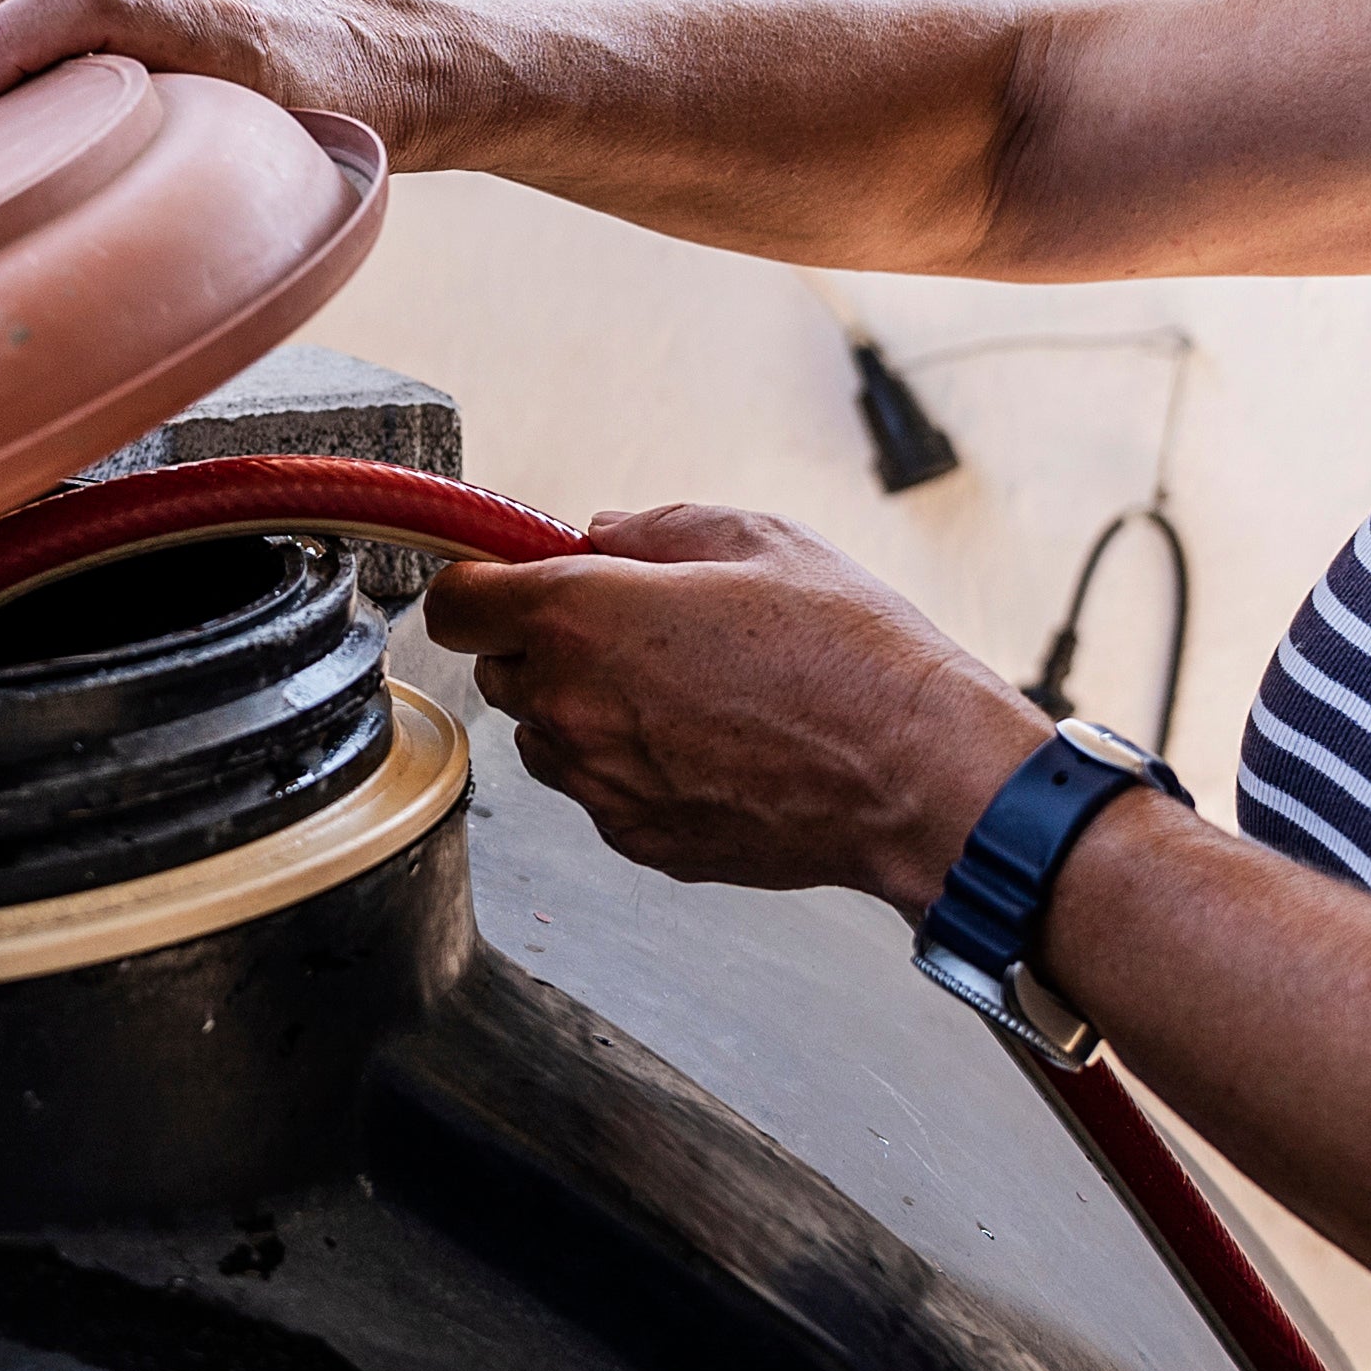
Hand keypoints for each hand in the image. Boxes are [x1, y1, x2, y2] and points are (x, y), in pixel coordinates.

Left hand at [418, 503, 1044, 910]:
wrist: (915, 771)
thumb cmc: (848, 653)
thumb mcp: (756, 538)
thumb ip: (653, 530)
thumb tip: (600, 536)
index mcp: (582, 617)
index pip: (456, 604)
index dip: (482, 584)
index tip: (512, 578)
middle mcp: (572, 706)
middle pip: (501, 671)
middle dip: (544, 643)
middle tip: (632, 626)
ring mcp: (602, 784)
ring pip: (549, 737)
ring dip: (586, 708)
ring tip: (684, 689)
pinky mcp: (639, 840)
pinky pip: (603, 790)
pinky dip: (634, 765)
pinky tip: (711, 743)